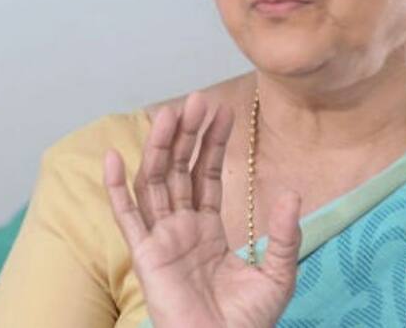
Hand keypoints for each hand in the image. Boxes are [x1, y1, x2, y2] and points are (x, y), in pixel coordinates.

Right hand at [103, 92, 301, 327]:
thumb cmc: (247, 323)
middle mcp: (180, 229)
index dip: (213, 144)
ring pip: (154, 183)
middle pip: (179, 171)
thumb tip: (292, 192)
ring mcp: (160, 240)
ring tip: (169, 113)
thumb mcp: (277, 273)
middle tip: (198, 99)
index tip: (222, 110)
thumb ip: (284, 234)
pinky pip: (127, 217)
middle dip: (188, 135)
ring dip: (160, 148)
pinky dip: (115, 187)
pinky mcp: (145, 257)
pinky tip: (113, 156)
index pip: (207, 175)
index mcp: (207, 230)